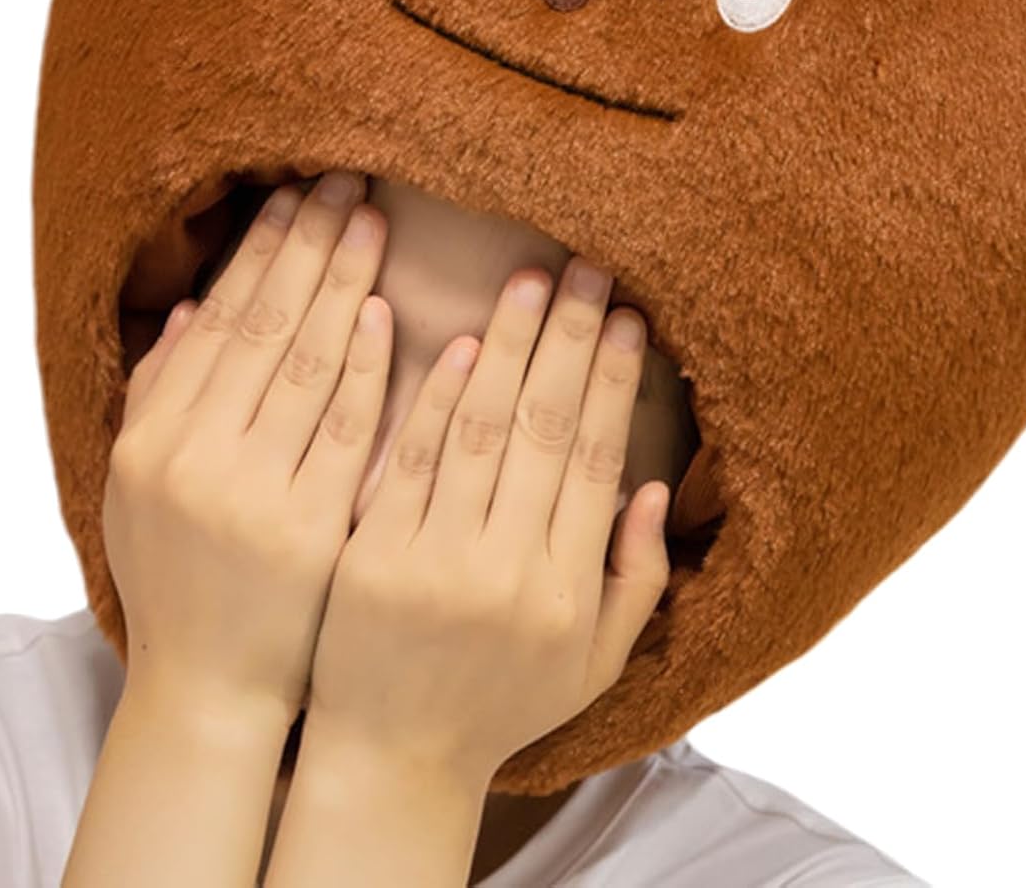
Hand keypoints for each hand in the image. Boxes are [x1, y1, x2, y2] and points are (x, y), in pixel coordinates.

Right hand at [102, 169, 390, 723]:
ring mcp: (254, 493)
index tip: (294, 195)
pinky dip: (364, 366)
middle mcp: (194, 458)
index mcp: (151, 439)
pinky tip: (385, 313)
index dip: (259, 252)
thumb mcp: (137, 488)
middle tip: (346, 180)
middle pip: (262, 325)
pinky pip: (345, 429)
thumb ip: (159, 394)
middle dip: (307, 244)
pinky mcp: (311, 527)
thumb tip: (192, 307)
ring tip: (372, 219)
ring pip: (304, 363)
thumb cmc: (180, 578)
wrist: (214, 683)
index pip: (217, 320)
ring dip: (342, 283)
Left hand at [305, 256, 671, 784]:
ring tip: (528, 282)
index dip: (613, 381)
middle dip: (568, 340)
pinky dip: (434, 397)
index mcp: (567, 591)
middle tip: (585, 268)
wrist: (394, 757)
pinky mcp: (373, 555)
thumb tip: (652, 484)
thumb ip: (636, 578)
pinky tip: (456, 341)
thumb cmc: (501, 701)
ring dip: (507, 347)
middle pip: (545, 429)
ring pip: (480, 430)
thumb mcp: (593, 661)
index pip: (595, 458)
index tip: (626, 318)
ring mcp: (435, 561)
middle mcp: (508, 571)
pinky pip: (409, 459)